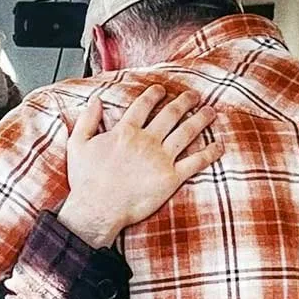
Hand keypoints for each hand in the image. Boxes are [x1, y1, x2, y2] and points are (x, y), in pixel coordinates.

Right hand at [58, 85, 223, 247]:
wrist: (97, 208)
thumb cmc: (86, 181)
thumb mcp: (78, 144)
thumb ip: (87, 120)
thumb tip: (96, 100)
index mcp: (125, 131)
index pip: (144, 105)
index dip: (154, 94)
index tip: (161, 90)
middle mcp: (146, 140)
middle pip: (170, 114)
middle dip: (184, 102)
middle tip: (193, 96)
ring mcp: (161, 158)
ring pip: (187, 132)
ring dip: (201, 119)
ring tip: (210, 112)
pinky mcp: (171, 178)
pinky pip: (195, 162)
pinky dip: (209, 153)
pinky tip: (219, 147)